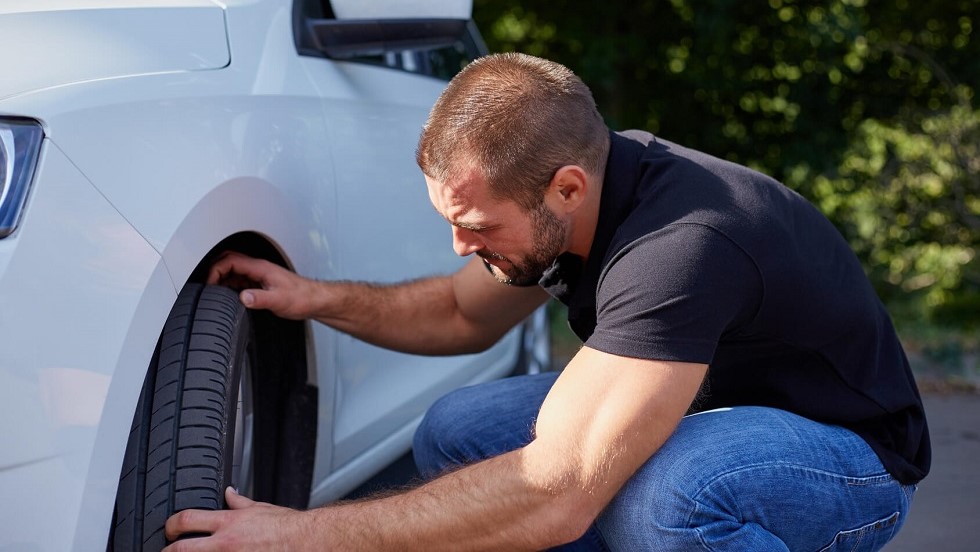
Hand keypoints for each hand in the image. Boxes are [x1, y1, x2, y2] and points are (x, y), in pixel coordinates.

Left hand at [164, 487, 311, 550]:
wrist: (304, 542)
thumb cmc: (286, 527)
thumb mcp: (260, 508)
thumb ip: (239, 502)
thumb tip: (229, 493)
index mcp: (228, 523)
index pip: (187, 519)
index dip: (171, 525)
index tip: (171, 530)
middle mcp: (225, 544)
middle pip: (180, 549)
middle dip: (169, 551)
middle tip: (168, 550)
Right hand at [207, 251, 316, 319]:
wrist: (315, 300)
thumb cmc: (302, 298)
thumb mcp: (279, 301)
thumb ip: (259, 299)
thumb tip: (242, 297)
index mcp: (260, 267)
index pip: (230, 261)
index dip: (215, 270)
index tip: (208, 284)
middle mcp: (258, 268)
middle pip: (229, 261)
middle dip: (215, 271)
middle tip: (207, 287)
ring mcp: (259, 275)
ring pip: (234, 271)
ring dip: (222, 279)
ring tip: (214, 293)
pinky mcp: (261, 283)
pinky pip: (240, 280)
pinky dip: (230, 286)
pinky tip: (229, 297)